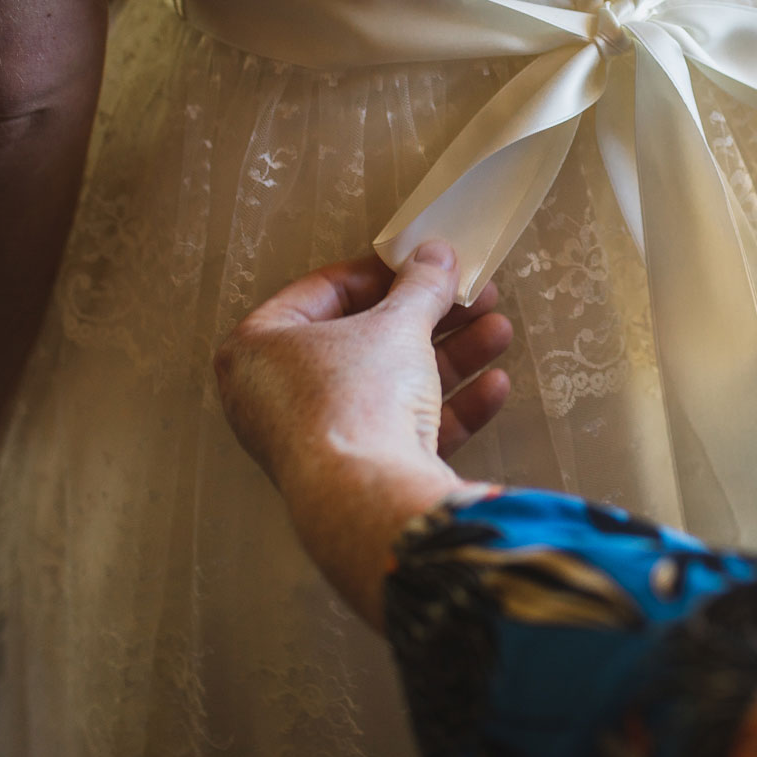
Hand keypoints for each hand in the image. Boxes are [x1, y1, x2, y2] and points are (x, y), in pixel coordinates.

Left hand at [214, 243, 512, 626]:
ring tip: (497, 332)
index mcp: (259, 348)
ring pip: (390, 386)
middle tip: (473, 297)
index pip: (324, 292)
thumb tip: (436, 255)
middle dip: (430, 318)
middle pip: (366, 341)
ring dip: (450, 357)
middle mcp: (276, 396)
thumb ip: (420, 286)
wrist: (366, 500)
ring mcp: (315, 441)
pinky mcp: (354, 476)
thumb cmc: (354, 400)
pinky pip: (399, 429)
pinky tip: (494, 387)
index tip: (426, 265)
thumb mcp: (396, 326)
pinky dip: (446, 407)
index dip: (384, 272)